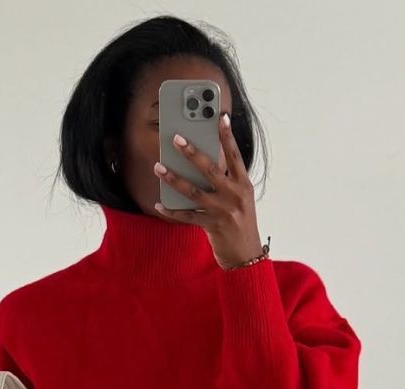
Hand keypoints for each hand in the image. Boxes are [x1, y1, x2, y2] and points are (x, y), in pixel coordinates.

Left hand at [152, 112, 264, 269]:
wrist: (245, 255)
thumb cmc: (240, 222)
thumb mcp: (239, 198)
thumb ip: (225, 180)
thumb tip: (200, 161)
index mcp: (243, 185)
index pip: (235, 156)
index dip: (227, 136)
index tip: (219, 116)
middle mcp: (234, 196)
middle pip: (210, 169)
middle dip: (192, 152)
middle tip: (176, 138)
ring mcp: (223, 211)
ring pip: (193, 191)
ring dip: (173, 178)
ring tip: (158, 167)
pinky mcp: (211, 226)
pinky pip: (186, 216)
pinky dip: (171, 210)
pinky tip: (159, 204)